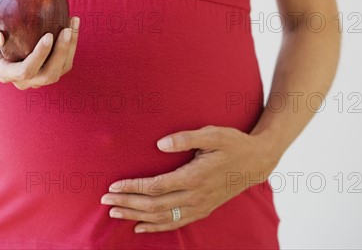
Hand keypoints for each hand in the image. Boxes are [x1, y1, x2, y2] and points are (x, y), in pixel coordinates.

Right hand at [0, 16, 79, 89]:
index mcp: (6, 73)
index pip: (25, 71)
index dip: (39, 56)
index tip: (48, 35)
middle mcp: (23, 80)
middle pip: (47, 74)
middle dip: (60, 53)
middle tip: (66, 29)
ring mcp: (37, 77)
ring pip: (60, 70)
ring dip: (70, 48)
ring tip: (73, 23)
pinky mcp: (48, 69)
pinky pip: (64, 63)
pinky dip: (71, 45)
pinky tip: (73, 24)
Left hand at [100, 125, 278, 232]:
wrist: (256, 162)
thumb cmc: (233, 143)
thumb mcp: (213, 134)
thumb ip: (186, 138)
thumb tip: (160, 144)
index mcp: (195, 176)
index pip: (156, 186)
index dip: (133, 188)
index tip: (113, 186)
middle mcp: (195, 195)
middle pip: (154, 205)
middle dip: (127, 204)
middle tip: (105, 201)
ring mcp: (199, 206)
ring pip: (162, 217)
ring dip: (135, 216)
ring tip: (114, 212)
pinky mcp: (202, 210)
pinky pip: (175, 223)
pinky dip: (155, 227)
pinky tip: (139, 227)